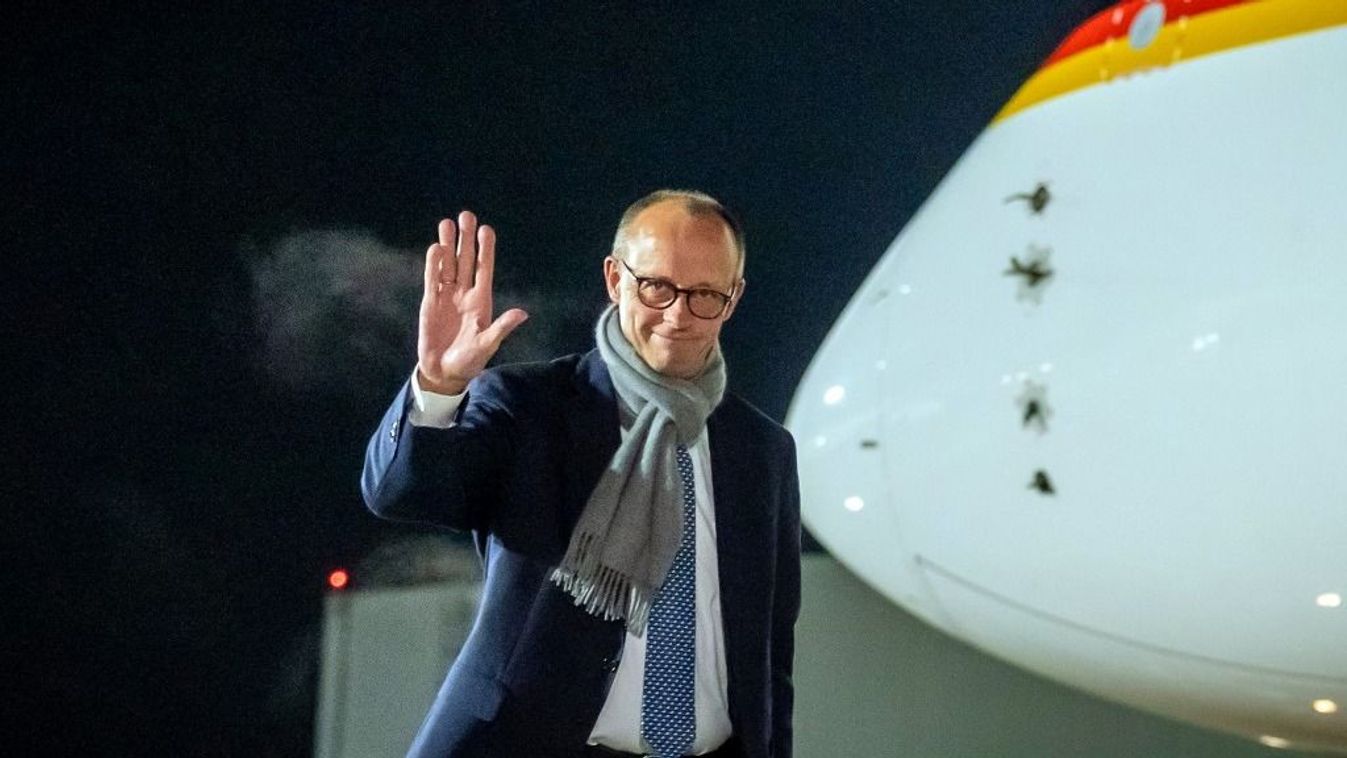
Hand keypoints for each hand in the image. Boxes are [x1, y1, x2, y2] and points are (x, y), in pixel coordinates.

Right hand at [416, 210, 527, 394]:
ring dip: (447, 245)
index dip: (485, 249)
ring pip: (448, 265)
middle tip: (466, 215)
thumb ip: (502, 327)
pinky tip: (435, 248)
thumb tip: (523, 313)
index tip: (486, 229)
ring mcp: (447, 296)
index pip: (484, 269)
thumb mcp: (488, 344)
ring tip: (446, 223)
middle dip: (466, 239)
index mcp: (482, 300)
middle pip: (466, 260)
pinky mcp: (430, 303)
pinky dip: (433, 264)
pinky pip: (432, 279)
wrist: (444, 372)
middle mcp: (465, 294)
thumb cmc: (470, 360)